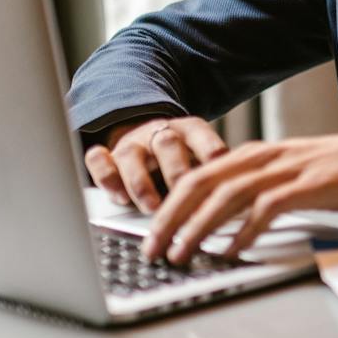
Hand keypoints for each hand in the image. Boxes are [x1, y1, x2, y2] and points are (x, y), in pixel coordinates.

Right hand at [85, 116, 227, 212]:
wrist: (148, 136)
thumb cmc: (186, 158)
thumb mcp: (205, 158)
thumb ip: (217, 174)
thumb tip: (240, 205)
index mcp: (190, 129)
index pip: (202, 135)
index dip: (210, 153)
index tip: (221, 176)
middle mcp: (160, 132)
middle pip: (166, 144)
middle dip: (175, 173)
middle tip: (185, 199)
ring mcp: (132, 143)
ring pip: (130, 154)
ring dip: (141, 183)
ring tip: (152, 208)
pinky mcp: (108, 155)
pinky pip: (97, 158)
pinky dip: (105, 175)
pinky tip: (117, 197)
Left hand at [143, 131, 337, 262]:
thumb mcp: (293, 176)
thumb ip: (260, 190)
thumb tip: (224, 221)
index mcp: (258, 154)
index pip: (199, 175)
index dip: (169, 204)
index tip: (152, 234)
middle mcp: (267, 156)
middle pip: (202, 182)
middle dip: (170, 217)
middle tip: (152, 248)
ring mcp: (288, 168)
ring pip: (227, 195)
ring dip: (198, 226)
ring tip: (182, 253)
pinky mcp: (310, 184)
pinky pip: (267, 207)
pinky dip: (245, 229)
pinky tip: (233, 250)